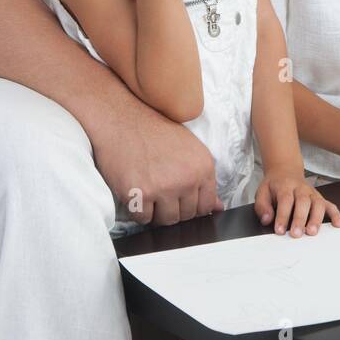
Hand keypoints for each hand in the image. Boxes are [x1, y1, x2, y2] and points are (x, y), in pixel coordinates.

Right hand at [92, 94, 223, 226]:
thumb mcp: (188, 148)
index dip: (191, 205)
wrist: (122, 118)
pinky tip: (134, 188)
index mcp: (203, 167)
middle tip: (159, 188)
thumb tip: (217, 207)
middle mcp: (187, 179)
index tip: (180, 198)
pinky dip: (137, 209)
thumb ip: (203, 179)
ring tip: (147, 188)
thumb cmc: (153, 130)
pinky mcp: (140, 194)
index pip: (206, 207)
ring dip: (156, 211)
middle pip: (186, 216)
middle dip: (173, 208)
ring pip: (166, 221)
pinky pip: (142, 219)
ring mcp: (164, 188)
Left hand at [255, 169, 339, 236]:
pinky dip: (335, 214)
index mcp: (285, 186)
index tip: (280, 230)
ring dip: (316, 218)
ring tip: (312, 232)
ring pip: (318, 203)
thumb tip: (267, 220)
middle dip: (300, 219)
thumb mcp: (262, 192)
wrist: (285, 172)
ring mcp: (312, 193)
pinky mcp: (319, 198)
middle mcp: (301, 189)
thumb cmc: (274, 186)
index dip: (282, 216)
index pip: (285, 200)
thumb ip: (262, 206)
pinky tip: (337, 224)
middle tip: (296, 234)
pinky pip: (330, 205)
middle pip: (303, 202)